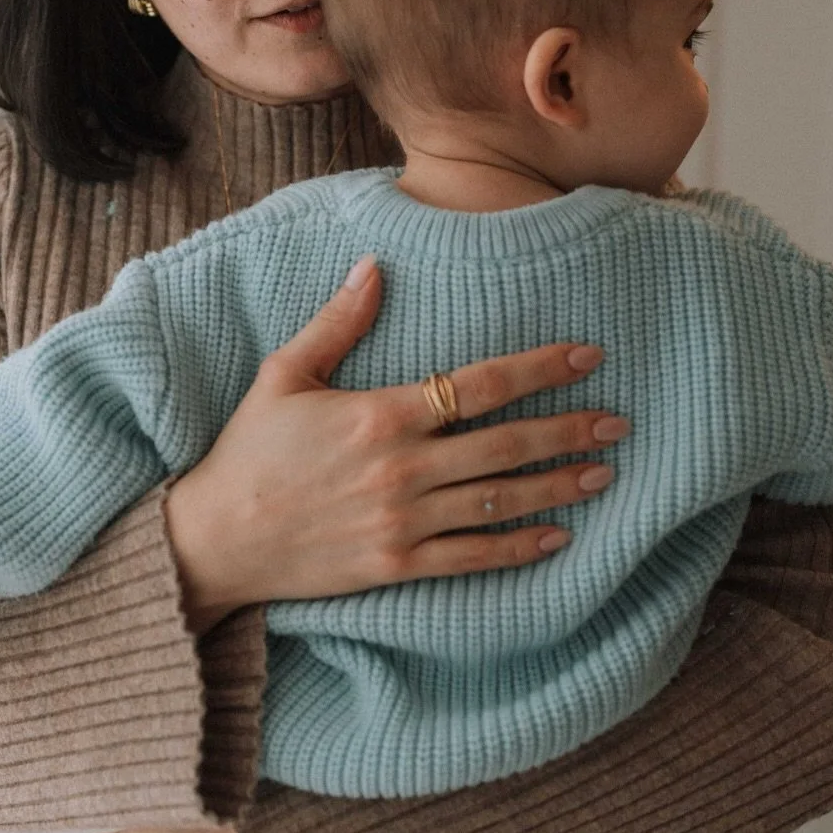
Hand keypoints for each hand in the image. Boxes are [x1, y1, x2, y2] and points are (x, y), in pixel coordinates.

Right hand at [163, 255, 627, 630]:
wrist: (215, 540)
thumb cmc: (247, 452)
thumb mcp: (283, 375)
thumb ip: (337, 322)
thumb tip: (376, 266)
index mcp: (379, 415)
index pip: (478, 385)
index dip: (539, 369)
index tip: (587, 356)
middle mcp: (401, 469)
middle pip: (505, 445)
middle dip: (568, 430)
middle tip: (617, 421)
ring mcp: (402, 522)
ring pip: (499, 502)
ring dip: (558, 486)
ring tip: (603, 473)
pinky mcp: (396, 566)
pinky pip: (471, 557)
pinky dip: (519, 548)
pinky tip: (558, 537)